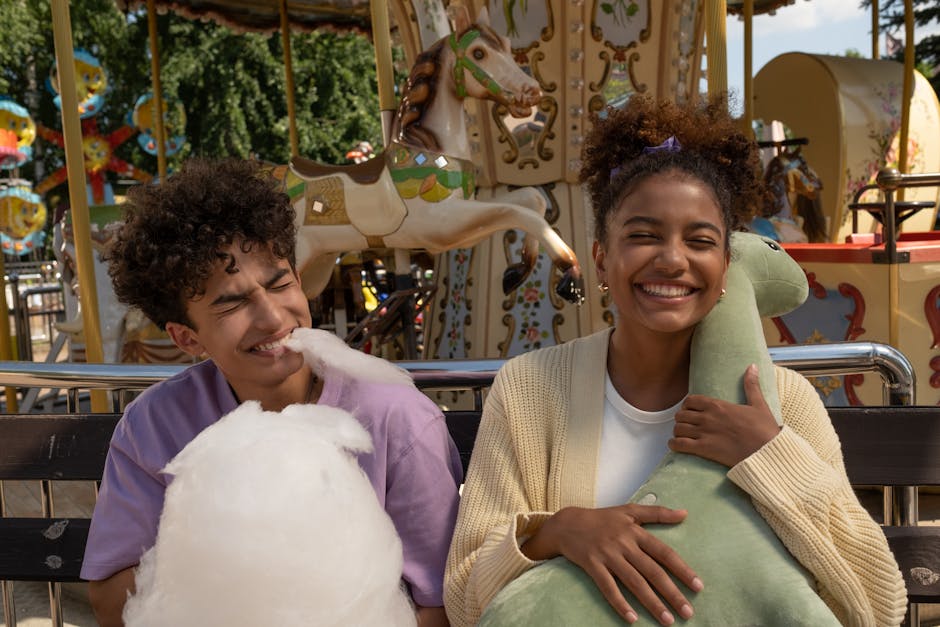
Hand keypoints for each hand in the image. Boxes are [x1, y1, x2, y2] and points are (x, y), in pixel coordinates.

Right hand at [523, 504, 701, 624]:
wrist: (566, 523)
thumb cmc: (601, 518)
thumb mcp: (629, 510)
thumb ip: (657, 513)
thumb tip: (684, 513)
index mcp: (635, 532)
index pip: (664, 552)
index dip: (682, 569)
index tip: (698, 586)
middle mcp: (624, 544)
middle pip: (652, 571)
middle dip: (672, 593)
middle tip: (688, 612)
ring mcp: (607, 555)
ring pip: (633, 582)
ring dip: (651, 603)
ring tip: (667, 620)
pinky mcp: (592, 565)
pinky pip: (607, 587)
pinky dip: (619, 603)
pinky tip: (632, 618)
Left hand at [670, 364, 781, 466]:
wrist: (767, 452)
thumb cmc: (764, 430)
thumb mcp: (758, 404)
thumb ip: (751, 385)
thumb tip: (752, 366)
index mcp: (718, 405)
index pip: (690, 401)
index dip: (687, 406)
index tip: (691, 411)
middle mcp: (707, 417)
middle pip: (681, 415)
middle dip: (682, 420)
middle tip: (687, 425)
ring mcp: (704, 433)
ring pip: (678, 429)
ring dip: (678, 432)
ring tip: (682, 436)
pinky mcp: (704, 449)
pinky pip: (679, 444)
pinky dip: (674, 445)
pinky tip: (676, 445)